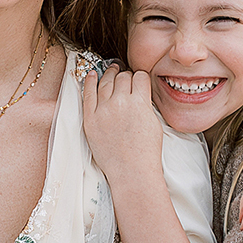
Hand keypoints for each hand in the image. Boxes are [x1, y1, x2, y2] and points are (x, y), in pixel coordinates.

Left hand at [81, 63, 163, 177]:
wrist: (131, 171)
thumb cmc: (146, 151)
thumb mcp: (154, 122)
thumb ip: (145, 104)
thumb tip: (138, 93)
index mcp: (140, 102)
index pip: (139, 76)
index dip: (139, 78)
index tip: (138, 81)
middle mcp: (120, 102)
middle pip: (122, 77)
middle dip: (126, 76)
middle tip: (125, 79)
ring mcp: (103, 110)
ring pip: (105, 81)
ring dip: (109, 74)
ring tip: (110, 72)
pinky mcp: (90, 119)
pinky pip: (88, 93)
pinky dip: (90, 81)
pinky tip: (92, 75)